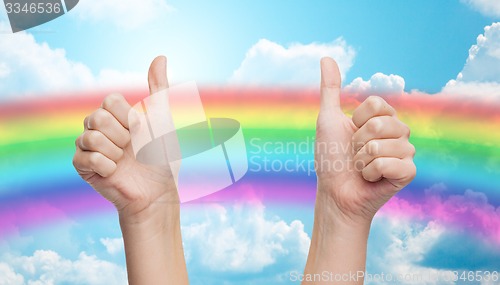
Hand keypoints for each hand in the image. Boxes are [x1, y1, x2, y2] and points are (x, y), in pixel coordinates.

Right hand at [72, 56, 177, 222]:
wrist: (157, 190)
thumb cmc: (162, 156)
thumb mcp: (163, 118)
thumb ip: (159, 88)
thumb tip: (160, 56)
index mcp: (116, 114)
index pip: (110, 100)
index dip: (129, 117)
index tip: (141, 130)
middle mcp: (99, 127)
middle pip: (97, 116)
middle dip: (122, 135)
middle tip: (132, 148)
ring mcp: (89, 147)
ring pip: (90, 136)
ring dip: (115, 151)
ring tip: (124, 161)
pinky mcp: (83, 166)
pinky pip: (86, 157)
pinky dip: (106, 166)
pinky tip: (115, 172)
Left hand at [315, 57, 415, 225]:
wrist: (335, 193)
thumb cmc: (331, 158)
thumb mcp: (328, 119)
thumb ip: (331, 89)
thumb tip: (326, 57)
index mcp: (382, 118)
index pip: (376, 103)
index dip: (356, 120)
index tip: (350, 134)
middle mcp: (397, 132)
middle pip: (381, 122)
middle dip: (358, 141)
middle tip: (354, 154)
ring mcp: (405, 152)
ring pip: (385, 144)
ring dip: (363, 160)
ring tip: (362, 168)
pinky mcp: (408, 172)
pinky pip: (394, 163)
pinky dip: (373, 173)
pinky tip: (372, 179)